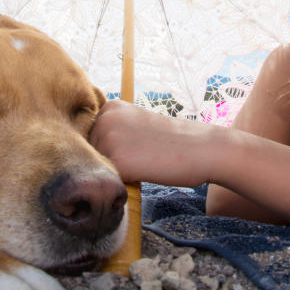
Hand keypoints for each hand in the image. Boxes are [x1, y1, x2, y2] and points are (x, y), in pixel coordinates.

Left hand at [89, 100, 216, 187]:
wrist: (201, 148)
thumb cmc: (172, 141)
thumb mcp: (137, 124)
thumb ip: (113, 131)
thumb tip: (88, 153)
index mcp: (110, 107)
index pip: (91, 140)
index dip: (113, 150)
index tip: (137, 147)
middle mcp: (104, 119)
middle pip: (91, 155)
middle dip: (111, 162)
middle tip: (142, 157)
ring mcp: (108, 138)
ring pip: (99, 169)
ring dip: (117, 173)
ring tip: (143, 163)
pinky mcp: (116, 160)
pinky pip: (110, 180)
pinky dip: (125, 182)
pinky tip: (144, 172)